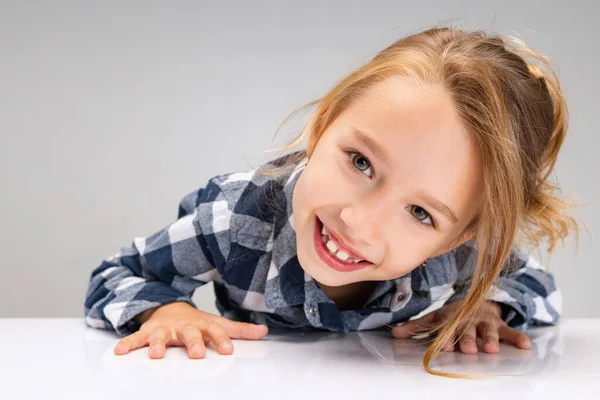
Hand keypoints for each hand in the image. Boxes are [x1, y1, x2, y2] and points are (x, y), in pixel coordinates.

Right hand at [113, 302, 267, 358]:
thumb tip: (264, 331)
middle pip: (190, 334)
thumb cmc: (196, 322)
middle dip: (193, 343)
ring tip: (157, 355)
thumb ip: (239, 330)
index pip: (215, 332)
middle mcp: (184, 327)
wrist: (168, 307)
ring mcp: (165, 329)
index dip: (222, 340)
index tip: (228, 351)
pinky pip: (136, 338)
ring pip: (161, 337)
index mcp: (203, 325)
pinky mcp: (148, 332)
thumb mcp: (218, 324)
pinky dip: (127, 344)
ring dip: (159, 344)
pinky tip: (119, 352)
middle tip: (197, 354)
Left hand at [391, 300, 530, 353]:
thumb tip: (394, 334)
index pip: (447, 330)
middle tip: (467, 349)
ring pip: (488, 332)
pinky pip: (511, 332)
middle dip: (467, 340)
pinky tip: (525, 345)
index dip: (445, 339)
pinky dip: (518, 338)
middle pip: (467, 331)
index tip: (443, 349)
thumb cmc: (453, 315)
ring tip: (491, 349)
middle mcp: (468, 321)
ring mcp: (485, 323)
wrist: (477, 300)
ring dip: (490, 339)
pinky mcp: (500, 325)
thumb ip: (416, 326)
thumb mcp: (435, 318)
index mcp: (451, 320)